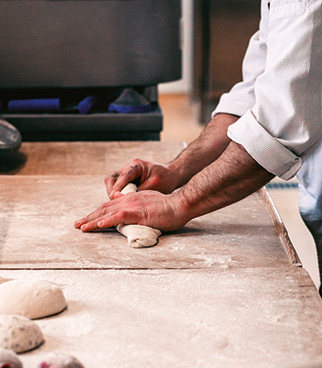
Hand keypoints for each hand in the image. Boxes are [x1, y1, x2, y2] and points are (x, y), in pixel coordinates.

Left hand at [74, 190, 188, 232]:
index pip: (109, 206)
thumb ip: (133, 201)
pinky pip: (119, 216)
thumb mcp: (148, 200)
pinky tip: (99, 224)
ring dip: (93, 220)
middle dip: (90, 217)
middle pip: (104, 209)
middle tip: (77, 224)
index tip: (87, 219)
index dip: (97, 213)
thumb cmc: (167, 206)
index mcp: (130, 199)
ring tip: (82, 227)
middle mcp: (128, 200)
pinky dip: (108, 220)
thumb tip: (119, 201)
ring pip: (108, 213)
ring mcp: (132, 206)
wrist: (179, 204)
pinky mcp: (138, 213)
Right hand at [105, 159, 179, 198]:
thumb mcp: (154, 185)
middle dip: (111, 191)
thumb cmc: (165, 179)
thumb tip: (127, 199)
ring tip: (118, 204)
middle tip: (115, 202)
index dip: (117, 188)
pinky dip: (118, 195)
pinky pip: (118, 188)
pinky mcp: (128, 181)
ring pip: (112, 183)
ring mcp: (127, 174)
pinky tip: (122, 204)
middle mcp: (129, 168)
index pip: (122, 176)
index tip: (114, 197)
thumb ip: (140, 190)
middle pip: (111, 178)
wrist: (171, 176)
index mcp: (136, 165)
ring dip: (113, 194)